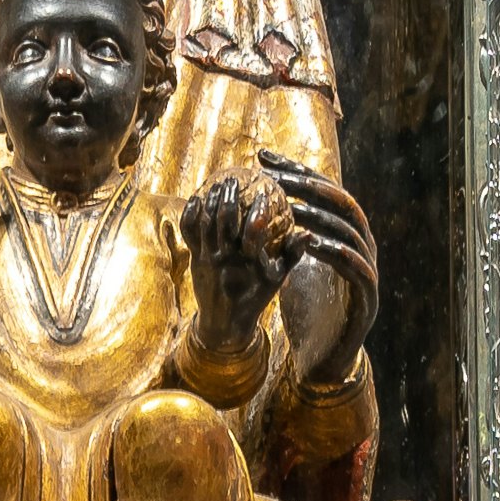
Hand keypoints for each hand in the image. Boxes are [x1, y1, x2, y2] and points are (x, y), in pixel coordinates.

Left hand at [180, 175, 289, 349]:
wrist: (225, 322)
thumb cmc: (256, 297)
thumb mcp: (277, 278)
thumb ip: (292, 254)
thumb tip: (310, 233)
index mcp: (249, 261)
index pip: (252, 228)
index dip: (256, 207)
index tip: (263, 191)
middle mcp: (227, 257)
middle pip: (224, 218)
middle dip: (228, 194)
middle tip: (232, 178)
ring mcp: (208, 258)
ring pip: (206, 222)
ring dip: (210, 200)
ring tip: (216, 184)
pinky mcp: (195, 259)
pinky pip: (189, 232)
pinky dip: (191, 214)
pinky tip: (195, 199)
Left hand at [258, 153, 377, 382]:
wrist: (323, 359)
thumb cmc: (307, 311)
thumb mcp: (290, 266)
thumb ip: (284, 237)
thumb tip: (251, 207)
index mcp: (343, 236)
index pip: (323, 193)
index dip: (296, 172)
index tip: (263, 158)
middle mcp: (361, 247)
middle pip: (341, 203)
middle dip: (308, 186)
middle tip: (275, 176)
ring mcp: (367, 271)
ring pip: (351, 232)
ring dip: (319, 217)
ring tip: (290, 208)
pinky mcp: (366, 299)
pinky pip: (356, 269)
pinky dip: (337, 254)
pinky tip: (313, 244)